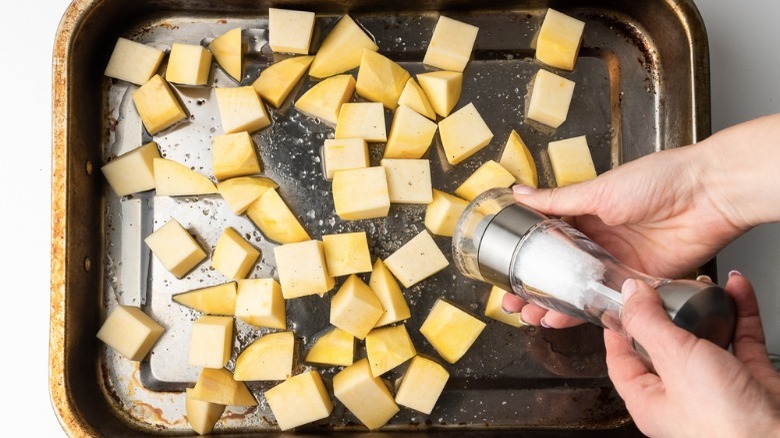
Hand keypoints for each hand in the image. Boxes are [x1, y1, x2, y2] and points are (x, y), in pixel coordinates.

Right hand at [502, 114, 779, 326]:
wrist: (708, 194)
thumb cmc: (658, 179)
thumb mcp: (598, 191)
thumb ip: (557, 201)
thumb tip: (520, 194)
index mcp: (586, 215)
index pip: (548, 241)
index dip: (526, 259)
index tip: (506, 274)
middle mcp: (600, 241)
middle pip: (560, 271)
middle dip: (535, 289)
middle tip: (513, 304)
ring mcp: (619, 263)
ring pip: (579, 290)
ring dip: (555, 305)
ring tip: (532, 317)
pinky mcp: (640, 281)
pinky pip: (608, 300)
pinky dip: (586, 312)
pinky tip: (565, 319)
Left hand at [605, 272, 779, 436]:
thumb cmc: (725, 421)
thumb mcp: (674, 360)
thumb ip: (648, 323)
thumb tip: (629, 292)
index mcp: (649, 401)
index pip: (622, 361)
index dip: (618, 330)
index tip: (618, 303)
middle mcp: (680, 397)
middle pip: (663, 346)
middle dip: (664, 313)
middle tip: (661, 286)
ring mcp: (716, 389)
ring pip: (705, 340)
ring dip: (705, 309)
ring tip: (700, 284)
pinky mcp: (750, 380)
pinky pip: (741, 339)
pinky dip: (740, 312)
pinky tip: (737, 290)